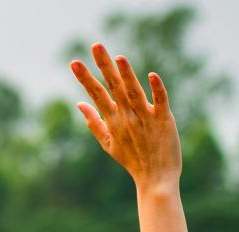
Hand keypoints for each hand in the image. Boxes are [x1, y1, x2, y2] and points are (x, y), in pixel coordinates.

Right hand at [71, 42, 181, 192]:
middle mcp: (127, 117)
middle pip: (113, 87)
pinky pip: (160, 101)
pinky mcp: (164, 120)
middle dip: (103, 66)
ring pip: (134, 92)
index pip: (96, 95)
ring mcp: (145, 118)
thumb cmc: (132, 160)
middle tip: (95, 45)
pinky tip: (152, 75)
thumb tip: (79, 103)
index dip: (85, 78)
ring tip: (118, 57)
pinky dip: (156, 89)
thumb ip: (93, 122)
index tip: (74, 62)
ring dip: (126, 75)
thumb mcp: (108, 143)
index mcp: (113, 121)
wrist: (156, 179)